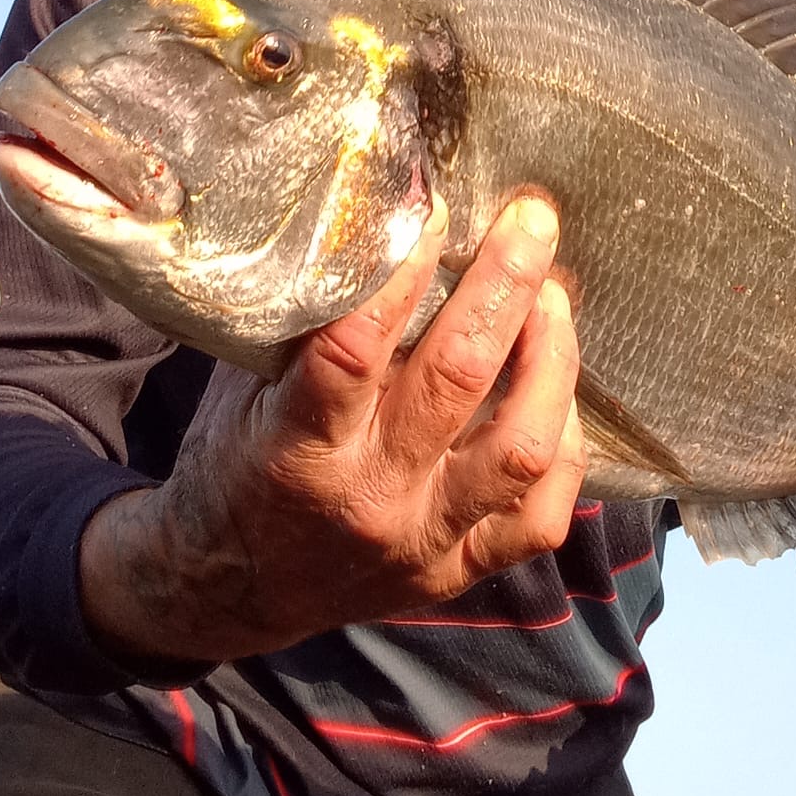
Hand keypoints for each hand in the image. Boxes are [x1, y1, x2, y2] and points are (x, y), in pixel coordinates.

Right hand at [78, 194, 583, 665]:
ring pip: (519, 447)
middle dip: (505, 284)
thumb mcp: (246, 386)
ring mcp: (425, 542)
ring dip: (550, 359)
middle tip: (531, 219)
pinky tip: (557, 391)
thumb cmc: (237, 458)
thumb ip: (308, 318)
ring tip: (554, 296)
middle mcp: (370, 498)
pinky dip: (565, 442)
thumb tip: (377, 214)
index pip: (354, 350)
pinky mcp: (462, 572)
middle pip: (456, 380)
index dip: (402, 272)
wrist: (230, 588)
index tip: (436, 207)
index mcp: (297, 449)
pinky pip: (544, 511)